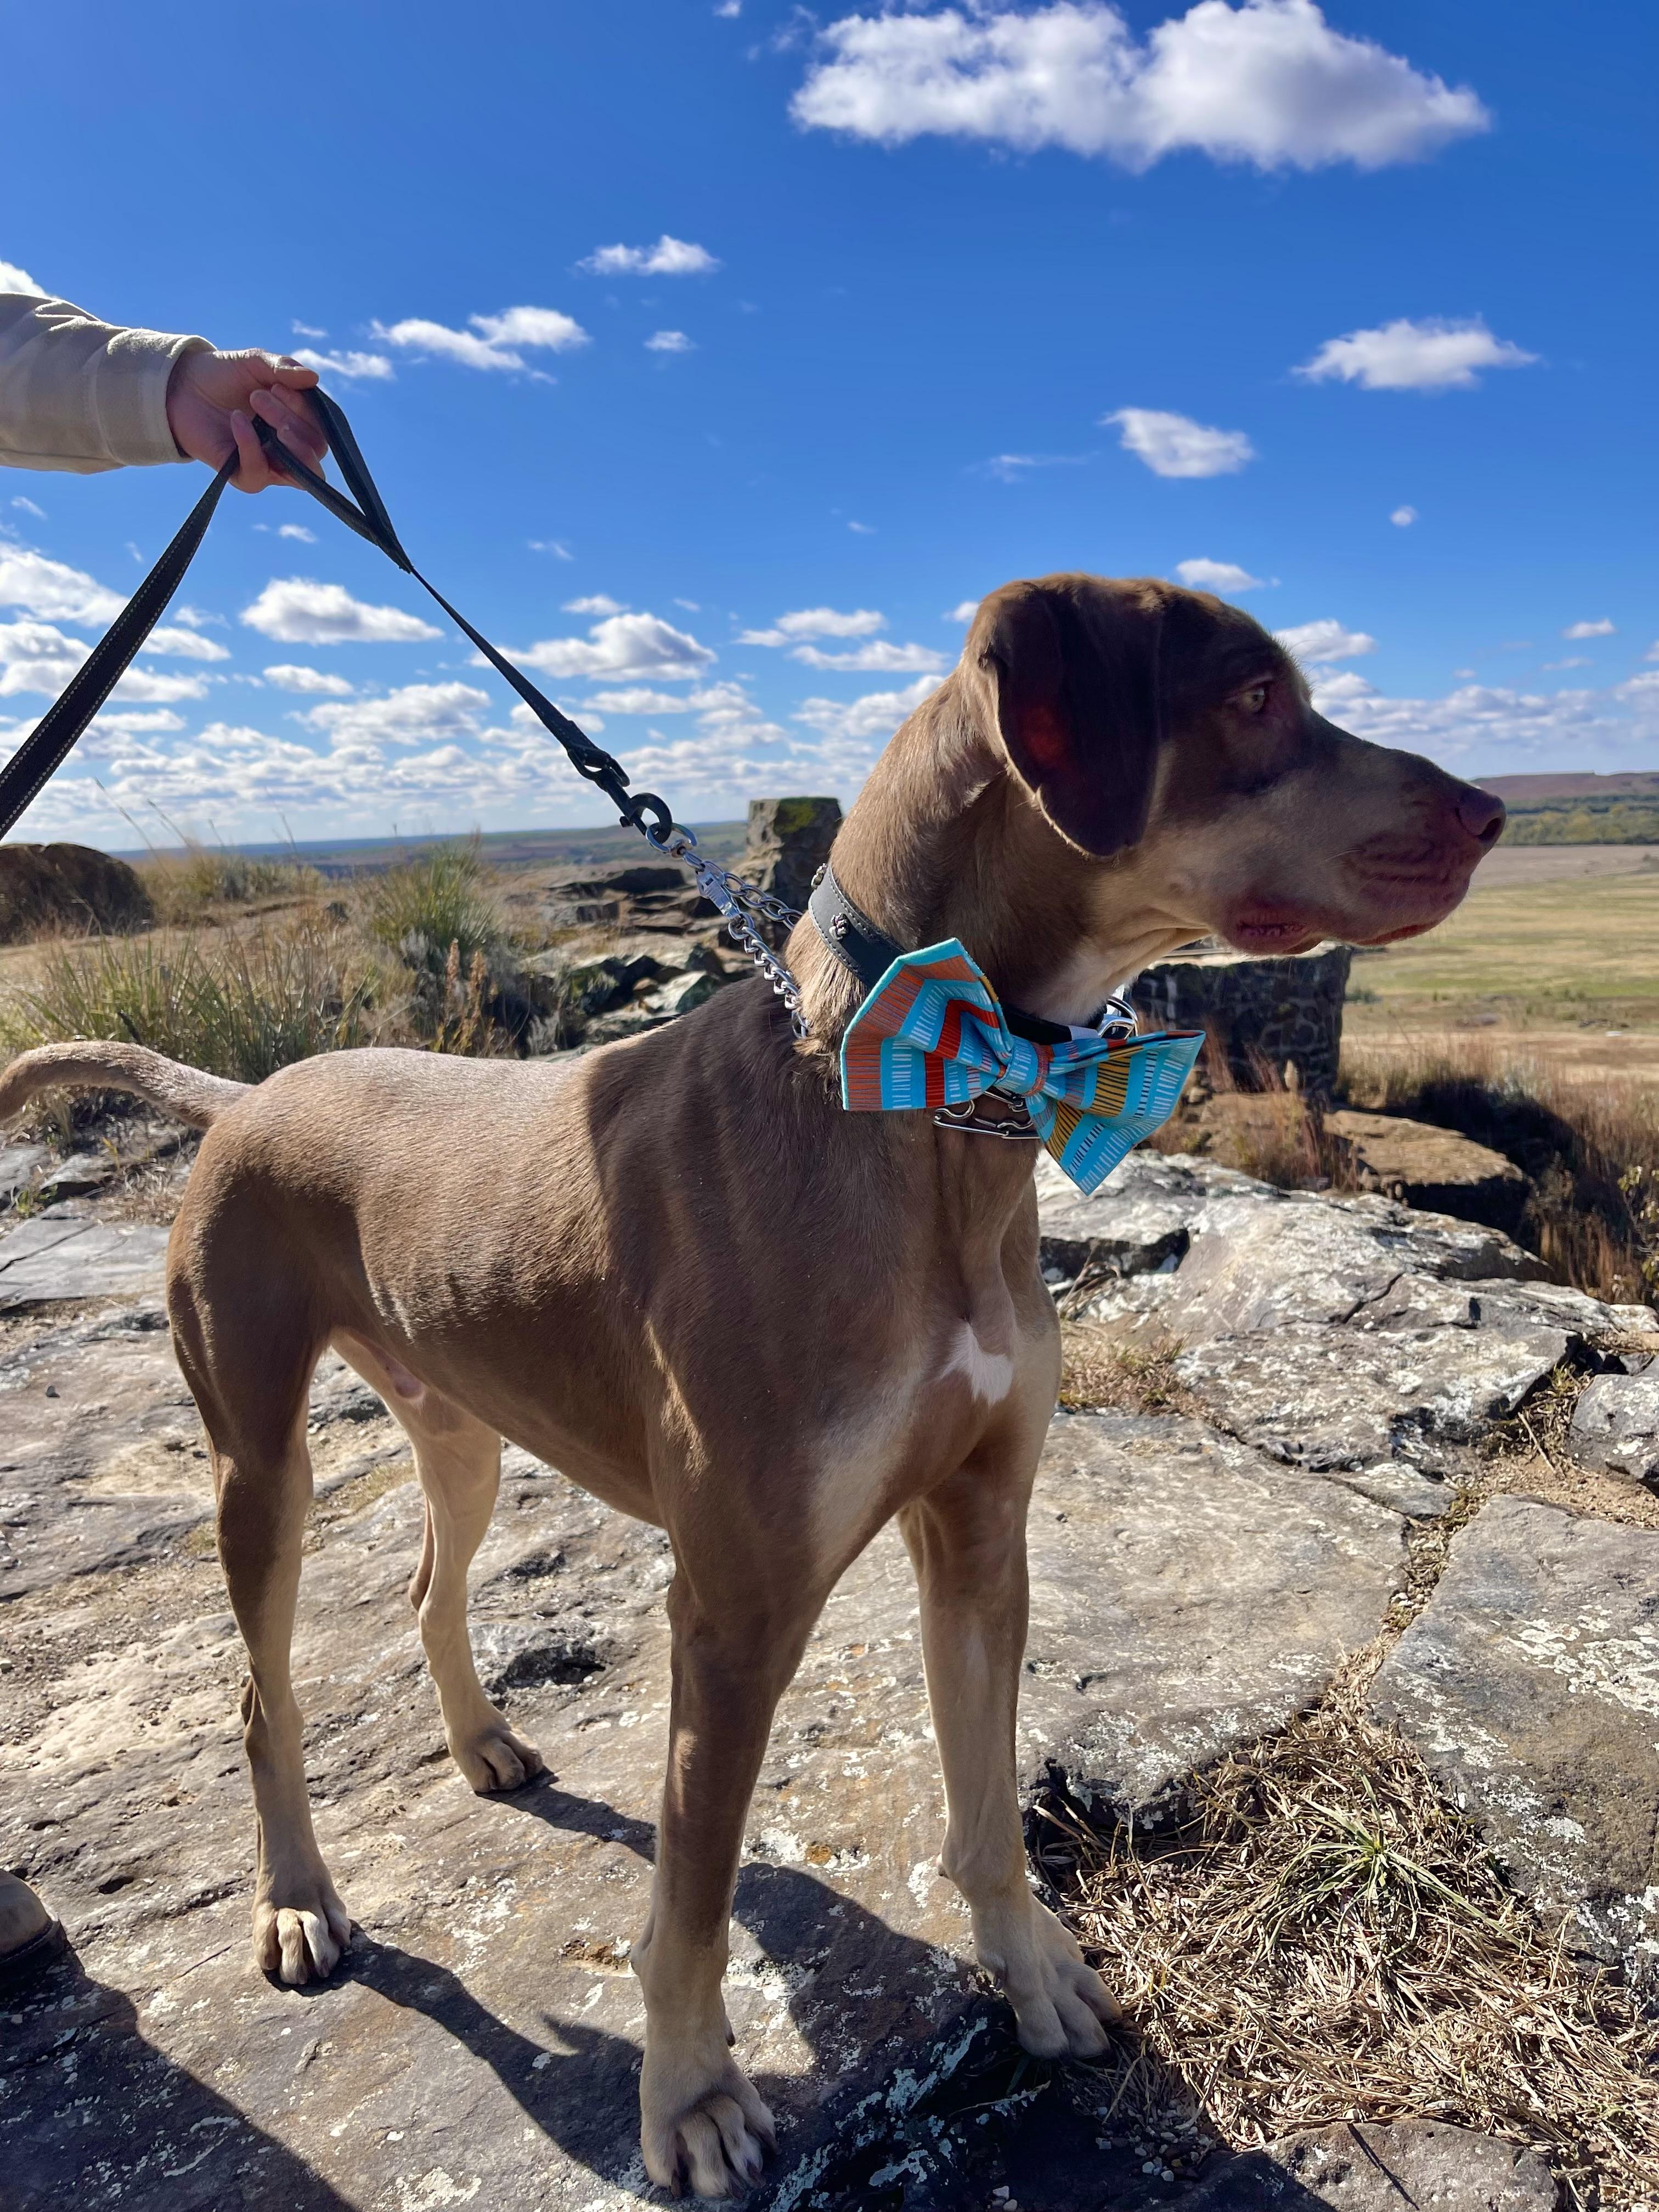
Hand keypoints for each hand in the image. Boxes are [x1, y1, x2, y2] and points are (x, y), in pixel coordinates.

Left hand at [165, 348, 327, 492]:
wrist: (182, 385)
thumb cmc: (223, 376)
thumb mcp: (256, 363)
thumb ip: (284, 368)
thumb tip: (314, 378)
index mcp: (299, 423)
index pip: (323, 429)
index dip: (307, 410)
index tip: (279, 384)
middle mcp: (289, 448)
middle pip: (315, 449)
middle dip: (293, 421)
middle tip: (259, 396)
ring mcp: (269, 464)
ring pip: (300, 473)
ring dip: (284, 439)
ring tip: (256, 404)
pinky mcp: (243, 476)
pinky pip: (259, 475)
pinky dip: (250, 446)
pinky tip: (237, 419)